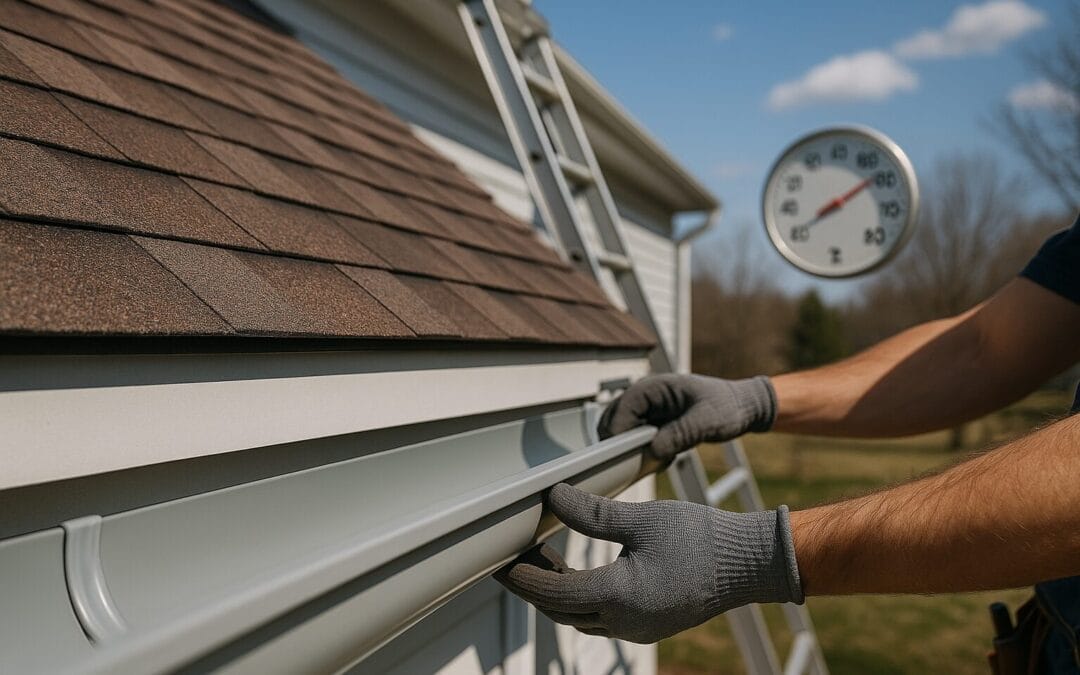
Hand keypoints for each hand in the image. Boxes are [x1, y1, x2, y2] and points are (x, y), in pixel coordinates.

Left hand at [495, 483, 802, 643]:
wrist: (749, 563)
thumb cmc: (701, 538)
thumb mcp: (642, 518)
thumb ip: (593, 512)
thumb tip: (553, 497)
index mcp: (619, 596)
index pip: (553, 593)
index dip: (522, 577)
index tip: (500, 561)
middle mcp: (624, 622)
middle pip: (561, 610)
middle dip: (533, 586)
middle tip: (511, 558)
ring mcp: (638, 629)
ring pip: (580, 617)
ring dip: (556, 593)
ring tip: (539, 558)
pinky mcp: (649, 625)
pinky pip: (601, 618)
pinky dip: (580, 598)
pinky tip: (577, 572)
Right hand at [597, 374, 776, 460]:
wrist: (742, 407)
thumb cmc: (728, 407)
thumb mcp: (708, 422)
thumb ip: (681, 434)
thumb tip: (653, 450)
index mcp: (655, 387)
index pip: (621, 408)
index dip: (617, 431)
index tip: (623, 455)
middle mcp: (646, 396)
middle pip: (613, 419)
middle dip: (619, 442)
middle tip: (638, 461)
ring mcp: (648, 409)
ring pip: (621, 430)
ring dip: (629, 448)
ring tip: (654, 459)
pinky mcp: (653, 422)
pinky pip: (634, 438)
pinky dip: (641, 450)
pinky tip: (662, 458)